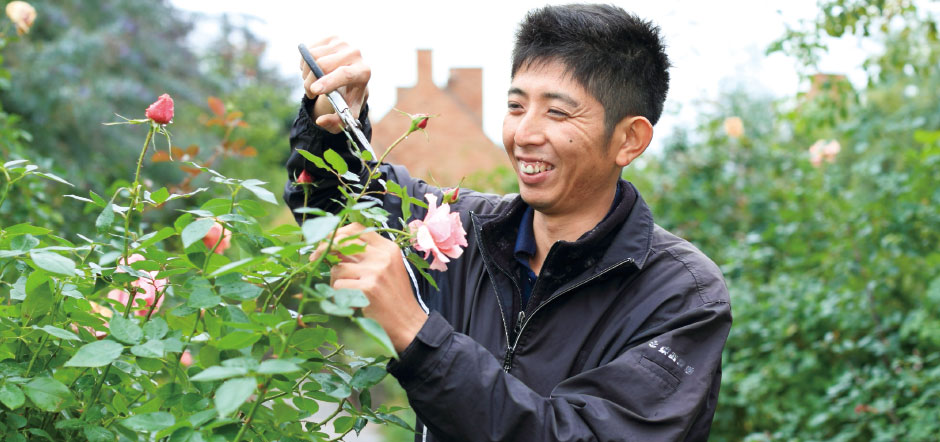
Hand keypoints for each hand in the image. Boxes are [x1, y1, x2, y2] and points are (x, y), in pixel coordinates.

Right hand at [300, 37, 369, 133]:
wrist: (352, 81)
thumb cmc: (348, 99)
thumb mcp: (346, 115)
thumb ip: (335, 123)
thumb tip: (320, 121)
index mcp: (364, 72)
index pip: (345, 74)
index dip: (328, 82)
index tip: (314, 90)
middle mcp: (356, 54)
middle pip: (323, 64)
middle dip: (310, 82)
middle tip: (310, 93)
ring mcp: (343, 43)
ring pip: (312, 56)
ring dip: (306, 73)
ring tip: (313, 82)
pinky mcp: (332, 38)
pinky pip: (309, 49)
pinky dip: (305, 63)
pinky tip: (313, 70)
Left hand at [314, 223, 426, 352]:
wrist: (408, 322)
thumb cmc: (393, 297)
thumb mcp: (387, 268)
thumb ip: (366, 255)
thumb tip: (331, 246)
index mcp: (388, 248)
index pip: (357, 229)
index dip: (337, 233)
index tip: (326, 242)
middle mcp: (383, 256)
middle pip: (342, 243)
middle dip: (323, 250)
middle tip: (314, 259)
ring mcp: (376, 271)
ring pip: (337, 268)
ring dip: (334, 281)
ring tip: (345, 292)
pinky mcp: (368, 288)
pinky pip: (338, 286)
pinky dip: (338, 295)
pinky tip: (350, 302)